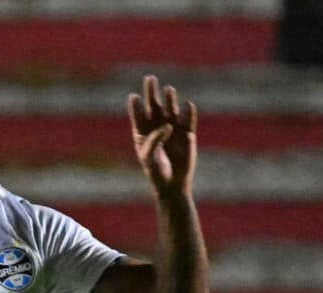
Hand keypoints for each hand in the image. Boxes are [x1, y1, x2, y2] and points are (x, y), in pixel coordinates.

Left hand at [128, 74, 196, 196]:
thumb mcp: (150, 156)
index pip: (138, 116)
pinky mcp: (187, 134)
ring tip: (168, 90)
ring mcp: (173, 129)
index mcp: (143, 134)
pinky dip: (189, 113)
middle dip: (151, 93)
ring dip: (170, 100)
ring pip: (171, 110)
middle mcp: (157, 128)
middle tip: (149, 78)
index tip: (133, 97)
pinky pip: (189, 121)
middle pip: (154, 106)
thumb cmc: (156, 172)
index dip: (135, 106)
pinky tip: (187, 105)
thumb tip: (167, 125)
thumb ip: (155, 139)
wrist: (172, 184)